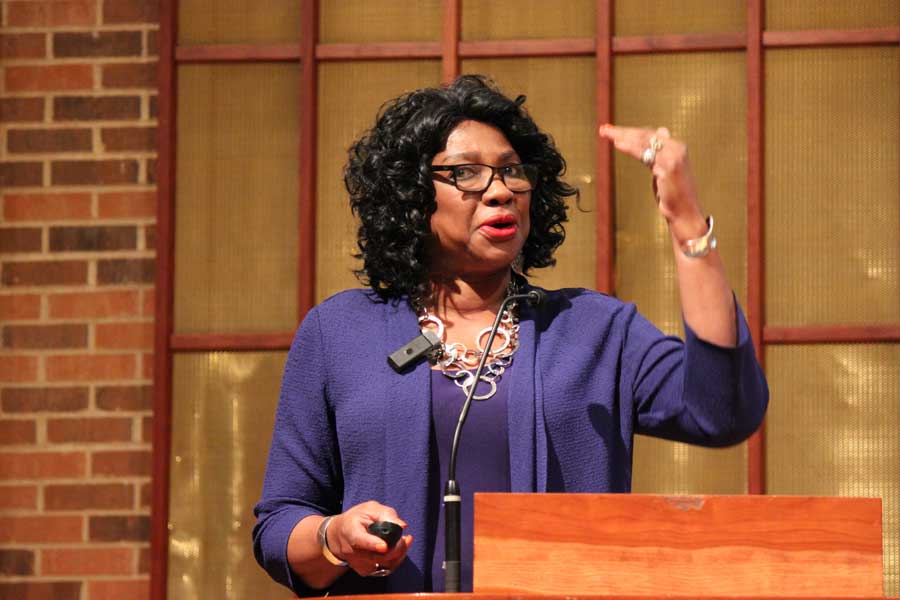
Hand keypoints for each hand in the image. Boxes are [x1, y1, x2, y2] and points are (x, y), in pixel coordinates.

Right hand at [327, 501, 412, 577]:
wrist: (339, 536)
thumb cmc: (357, 519)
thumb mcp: (369, 509)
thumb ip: (386, 514)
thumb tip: (402, 526)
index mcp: (351, 532)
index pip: (360, 541)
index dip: (372, 544)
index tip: (383, 546)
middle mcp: (352, 552)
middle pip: (377, 556)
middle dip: (396, 548)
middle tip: (406, 538)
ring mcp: (358, 564)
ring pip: (384, 564)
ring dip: (399, 554)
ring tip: (403, 542)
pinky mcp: (364, 571)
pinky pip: (385, 569)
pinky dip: (395, 560)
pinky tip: (396, 550)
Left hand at [598, 124, 706, 240]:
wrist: (684, 212)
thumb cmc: (674, 193)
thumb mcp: (666, 168)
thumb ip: (662, 152)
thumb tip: (662, 131)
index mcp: (677, 147)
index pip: (650, 134)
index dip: (631, 131)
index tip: (613, 130)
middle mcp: (676, 148)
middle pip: (645, 135)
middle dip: (623, 131)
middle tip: (604, 129)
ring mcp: (672, 157)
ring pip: (643, 142)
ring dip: (623, 136)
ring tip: (606, 134)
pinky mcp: (667, 168)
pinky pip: (644, 154)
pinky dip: (630, 147)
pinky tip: (618, 144)